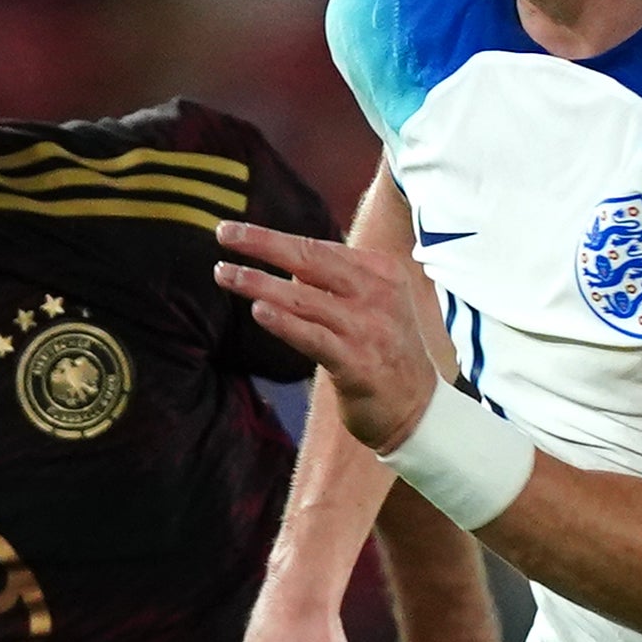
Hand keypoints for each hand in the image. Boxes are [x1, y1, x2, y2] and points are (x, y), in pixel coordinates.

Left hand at [213, 220, 449, 451]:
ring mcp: (369, 329)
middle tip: (224, 233)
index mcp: (381, 272)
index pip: (319, 247)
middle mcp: (378, 294)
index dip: (273, 238)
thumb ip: (334, 281)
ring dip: (260, 284)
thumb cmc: (383, 351)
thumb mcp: (371, 304)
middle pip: (312, 259)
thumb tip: (287, 265)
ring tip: (225, 273)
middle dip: (263, 243)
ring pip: (306, 299)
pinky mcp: (358, 365)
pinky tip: (259, 311)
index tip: (234, 232)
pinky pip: (314, 338)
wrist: (417, 409)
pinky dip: (285, 323)